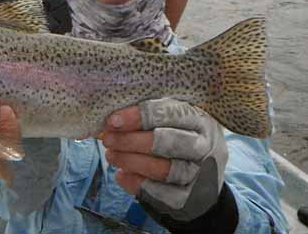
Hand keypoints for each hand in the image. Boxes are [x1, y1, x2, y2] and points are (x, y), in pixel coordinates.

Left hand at [102, 98, 227, 221]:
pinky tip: (122, 175)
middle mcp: (204, 146)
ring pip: (162, 168)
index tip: (112, 121)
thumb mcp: (171, 121)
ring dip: (130, 162)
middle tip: (107, 139)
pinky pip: (161, 194)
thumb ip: (147, 117)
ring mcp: (200, 173)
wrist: (202, 177)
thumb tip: (112, 120)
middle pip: (165, 141)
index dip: (138, 116)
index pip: (169, 113)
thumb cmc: (178, 138)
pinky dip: (137, 184)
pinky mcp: (192, 198)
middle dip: (130, 141)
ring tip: (111, 155)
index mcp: (199, 119)